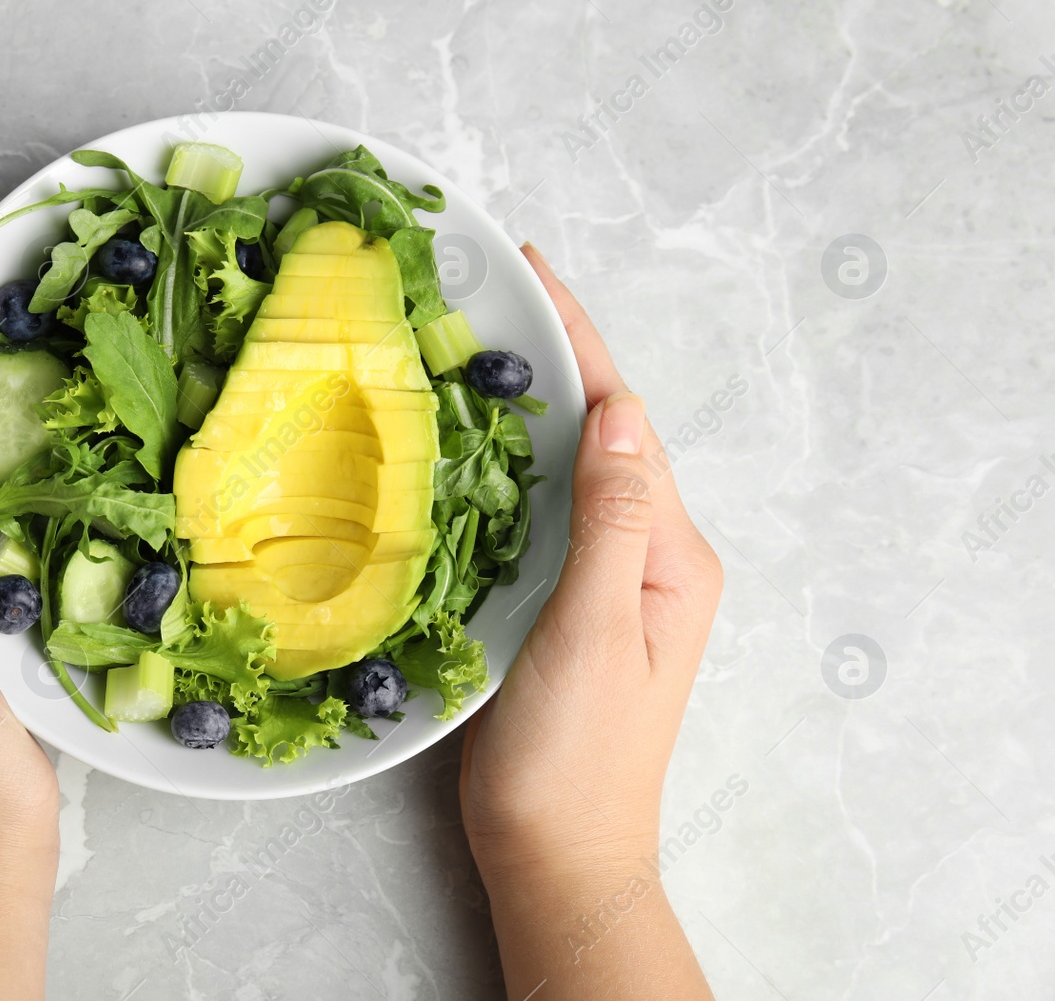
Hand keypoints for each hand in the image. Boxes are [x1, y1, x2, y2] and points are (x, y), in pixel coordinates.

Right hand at [459, 245, 721, 998]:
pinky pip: (535, 511)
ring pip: (563, 466)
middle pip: (597, 430)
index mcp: (667, 553)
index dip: (578, 341)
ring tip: (468, 345)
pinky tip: (460, 445)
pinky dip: (500, 466)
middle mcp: (643, 554)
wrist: (556, 854)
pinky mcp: (558, 602)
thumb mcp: (594, 633)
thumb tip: (614, 412)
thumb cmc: (577, 760)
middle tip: (485, 292)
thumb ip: (608, 522)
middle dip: (549, 356)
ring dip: (523, 404)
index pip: (622, 420)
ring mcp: (601, 578)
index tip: (529, 272)